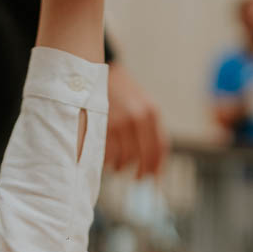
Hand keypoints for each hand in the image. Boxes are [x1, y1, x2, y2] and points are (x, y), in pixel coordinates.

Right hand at [106, 60, 167, 176]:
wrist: (93, 72)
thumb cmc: (119, 93)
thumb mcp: (141, 105)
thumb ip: (150, 131)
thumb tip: (155, 166)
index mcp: (151, 112)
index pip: (159, 148)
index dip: (158, 167)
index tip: (155, 179)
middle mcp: (137, 118)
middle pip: (142, 157)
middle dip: (140, 172)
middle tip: (137, 178)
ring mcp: (118, 123)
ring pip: (124, 159)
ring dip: (121, 166)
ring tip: (118, 163)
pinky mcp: (101, 127)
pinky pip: (108, 156)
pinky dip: (108, 160)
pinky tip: (107, 155)